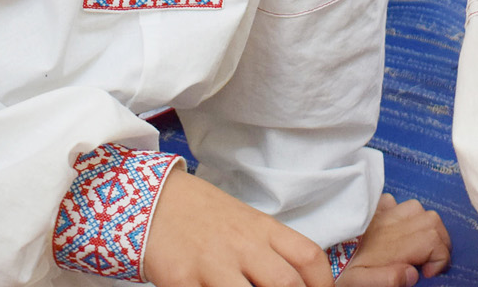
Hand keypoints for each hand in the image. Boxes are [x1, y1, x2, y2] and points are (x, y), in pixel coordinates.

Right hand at [142, 168, 333, 286]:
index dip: (323, 284)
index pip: (309, 257)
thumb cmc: (205, 217)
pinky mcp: (182, 279)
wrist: (154, 200)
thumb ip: (271, 251)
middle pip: (286, 284)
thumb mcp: (245, 224)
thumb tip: (296, 283)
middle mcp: (243, 245)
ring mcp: (213, 263)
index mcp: (263, 229)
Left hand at [334, 194, 450, 286]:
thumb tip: (413, 273)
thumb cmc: (338, 273)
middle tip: (428, 261)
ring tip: (414, 245)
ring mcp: (378, 214)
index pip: (434, 240)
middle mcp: (389, 224)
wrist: (312, 259)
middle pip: (431, 220)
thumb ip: (388, 279)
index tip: (428, 273)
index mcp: (391, 245)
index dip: (441, 257)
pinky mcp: (367, 209)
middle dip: (439, 240)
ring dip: (421, 225)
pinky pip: (391, 201)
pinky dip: (398, 213)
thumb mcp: (360, 284)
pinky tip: (392, 229)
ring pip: (415, 208)